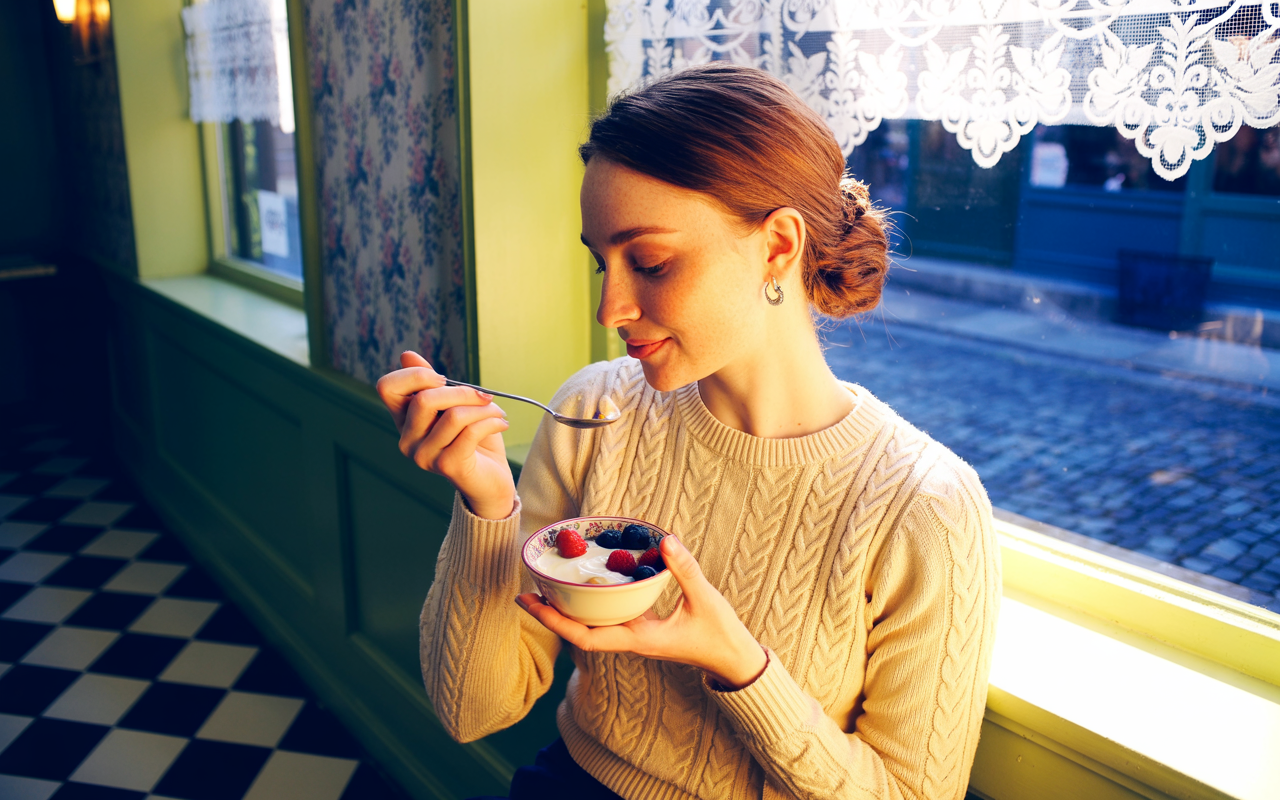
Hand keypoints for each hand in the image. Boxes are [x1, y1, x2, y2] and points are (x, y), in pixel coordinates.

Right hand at [375, 351, 515, 519]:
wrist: (491, 480)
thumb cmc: (473, 440)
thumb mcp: (453, 405)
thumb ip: (431, 383)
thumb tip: (406, 355)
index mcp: (403, 421)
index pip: (387, 388)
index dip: (415, 375)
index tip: (444, 379)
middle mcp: (407, 441)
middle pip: (424, 399)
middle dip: (461, 391)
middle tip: (484, 396)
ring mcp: (424, 456)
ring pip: (453, 415)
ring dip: (483, 408)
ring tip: (496, 412)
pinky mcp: (447, 466)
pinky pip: (470, 431)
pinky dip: (491, 421)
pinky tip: (501, 423)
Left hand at [516, 536, 767, 688]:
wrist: (733, 659)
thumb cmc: (720, 634)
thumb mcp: (705, 599)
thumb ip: (685, 569)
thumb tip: (666, 540)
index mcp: (639, 639)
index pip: (587, 637)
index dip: (556, 621)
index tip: (532, 602)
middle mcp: (631, 640)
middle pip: (580, 633)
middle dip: (551, 614)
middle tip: (526, 590)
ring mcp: (636, 637)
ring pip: (592, 627)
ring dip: (567, 610)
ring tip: (546, 586)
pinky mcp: (642, 630)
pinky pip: (608, 619)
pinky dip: (590, 606)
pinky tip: (584, 588)